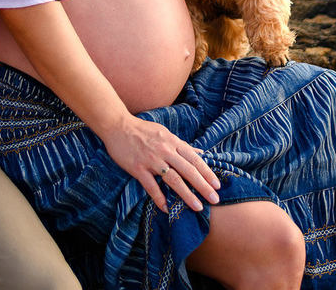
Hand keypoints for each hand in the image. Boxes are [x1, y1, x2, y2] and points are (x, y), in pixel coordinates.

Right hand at [101, 116, 220, 213]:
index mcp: (173, 142)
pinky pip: (151, 186)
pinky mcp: (137, 168)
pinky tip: (167, 208)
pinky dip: (159, 198)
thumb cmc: (142, 130)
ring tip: (197, 207)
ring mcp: (151, 160)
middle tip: (215, 199)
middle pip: (188, 170)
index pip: (194, 159)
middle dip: (203, 186)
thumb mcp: (166, 133)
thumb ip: (183, 145)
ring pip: (173, 179)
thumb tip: (201, 153)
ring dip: (186, 194)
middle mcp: (165, 151)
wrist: (118, 126)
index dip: (207, 172)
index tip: (217, 185)